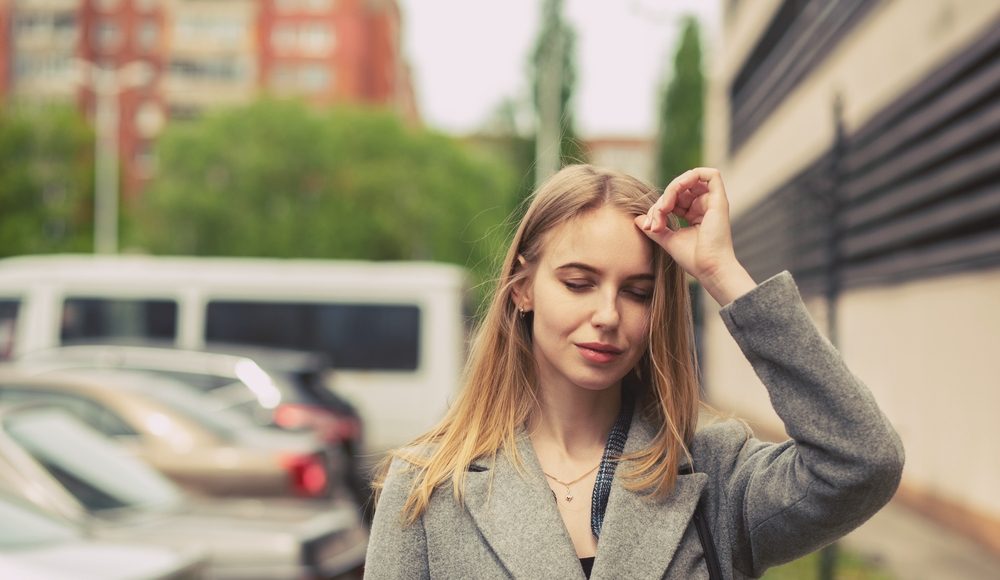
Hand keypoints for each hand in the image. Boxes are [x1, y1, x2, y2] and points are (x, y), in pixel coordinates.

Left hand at [634, 168, 755, 304]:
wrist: (709, 269)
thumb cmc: (693, 259)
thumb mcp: (668, 240)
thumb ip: (655, 228)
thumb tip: (638, 219)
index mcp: (695, 215)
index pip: (674, 199)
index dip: (659, 207)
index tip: (649, 226)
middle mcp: (705, 206)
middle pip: (680, 189)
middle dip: (662, 200)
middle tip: (654, 219)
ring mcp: (713, 203)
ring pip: (690, 180)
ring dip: (671, 189)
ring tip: (663, 208)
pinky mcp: (720, 200)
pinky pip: (710, 174)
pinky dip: (690, 177)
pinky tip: (676, 190)